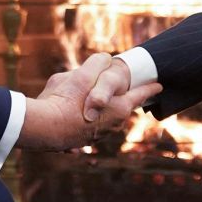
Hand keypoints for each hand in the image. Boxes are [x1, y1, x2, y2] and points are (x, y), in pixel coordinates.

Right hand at [19, 53, 160, 150]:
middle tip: (121, 89)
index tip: (159, 85)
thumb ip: (98, 63)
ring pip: (102, 117)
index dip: (150, 87)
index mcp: (119, 108)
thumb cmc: (65, 99)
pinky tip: (69, 113)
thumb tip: (104, 60)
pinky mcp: (79, 142)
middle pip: (122, 107)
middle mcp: (113, 125)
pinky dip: (81, 118)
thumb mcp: (83, 73)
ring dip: (98, 108)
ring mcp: (97, 136)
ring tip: (87, 98)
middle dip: (121, 98)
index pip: (140, 94)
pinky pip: (85, 126)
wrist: (42, 129)